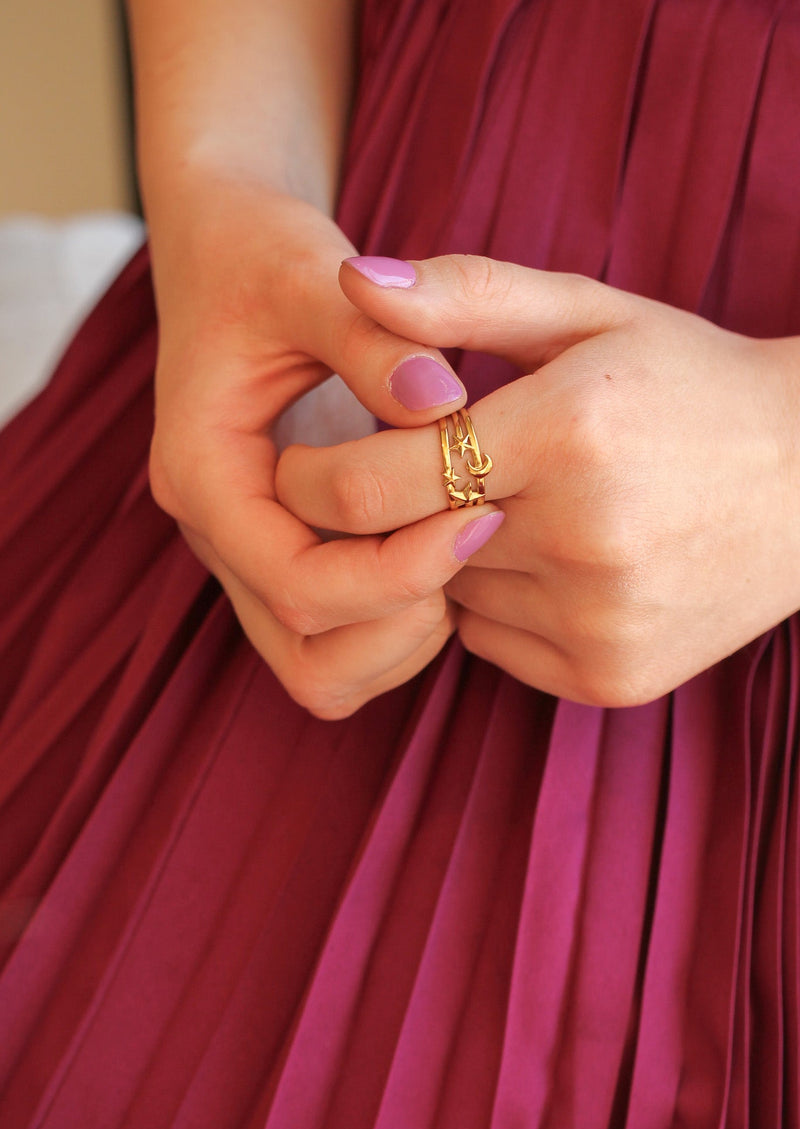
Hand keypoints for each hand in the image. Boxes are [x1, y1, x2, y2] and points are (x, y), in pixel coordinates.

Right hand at [147, 183, 503, 717]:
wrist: (227, 259)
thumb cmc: (262, 259)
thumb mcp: (310, 273)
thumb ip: (373, 337)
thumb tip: (444, 403)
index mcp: (204, 472)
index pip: (295, 580)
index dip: (395, 570)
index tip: (478, 511)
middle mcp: (216, 534)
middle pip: (308, 650)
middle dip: (405, 616)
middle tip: (473, 534)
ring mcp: (247, 557)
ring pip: (321, 670)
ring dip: (402, 637)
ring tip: (456, 548)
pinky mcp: (284, 560)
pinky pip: (338, 650)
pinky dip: (398, 630)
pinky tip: (438, 554)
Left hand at [276, 254, 799, 705]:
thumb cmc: (686, 382)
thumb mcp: (587, 314)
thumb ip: (462, 294)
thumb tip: (345, 278)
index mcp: (566, 433)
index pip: (371, 483)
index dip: (313, 477)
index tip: (297, 464)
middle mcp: (584, 540)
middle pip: (404, 545)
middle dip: (382, 515)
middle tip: (386, 480)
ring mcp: (600, 622)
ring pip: (448, 597)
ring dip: (448, 557)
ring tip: (513, 505)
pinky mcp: (611, 676)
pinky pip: (493, 642)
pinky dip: (496, 604)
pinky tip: (550, 559)